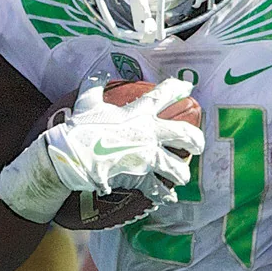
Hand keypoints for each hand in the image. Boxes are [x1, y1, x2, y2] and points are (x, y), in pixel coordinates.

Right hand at [52, 72, 202, 195]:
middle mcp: (149, 133)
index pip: (164, 95)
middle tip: (198, 145)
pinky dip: (164, 195)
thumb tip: (100, 72)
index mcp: (138, 112)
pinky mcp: (140, 176)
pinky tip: (169, 198)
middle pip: (183, 133)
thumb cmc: (79, 127)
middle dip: (196, 139)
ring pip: (176, 165)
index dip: (178, 88)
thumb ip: (95, 84)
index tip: (189, 88)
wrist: (73, 155)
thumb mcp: (87, 101)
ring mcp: (147, 156)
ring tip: (182, 177)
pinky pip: (157, 188)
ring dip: (182, 172)